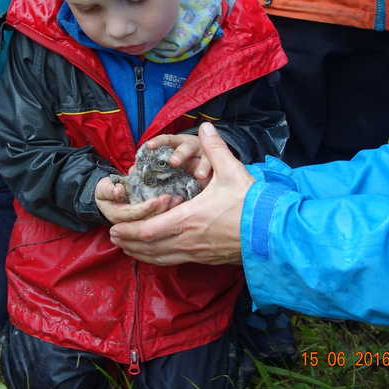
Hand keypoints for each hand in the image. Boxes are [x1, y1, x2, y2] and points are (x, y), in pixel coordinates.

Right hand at [95, 176, 178, 223]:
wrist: (110, 199)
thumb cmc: (108, 190)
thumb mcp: (105, 188)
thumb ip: (110, 189)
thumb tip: (118, 191)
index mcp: (117, 216)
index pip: (133, 215)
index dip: (145, 208)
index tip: (157, 199)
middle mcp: (127, 226)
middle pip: (146, 224)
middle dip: (160, 211)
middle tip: (171, 197)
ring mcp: (136, 230)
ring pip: (155, 228)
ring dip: (167, 213)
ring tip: (177, 199)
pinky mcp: (146, 229)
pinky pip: (160, 228)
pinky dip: (170, 219)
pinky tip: (178, 207)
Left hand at [109, 122, 253, 264]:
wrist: (275, 234)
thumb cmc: (252, 204)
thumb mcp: (232, 172)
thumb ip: (215, 149)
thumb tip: (206, 126)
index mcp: (188, 219)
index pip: (148, 230)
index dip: (129, 230)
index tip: (114, 227)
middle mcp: (187, 240)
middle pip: (148, 248)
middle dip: (128, 243)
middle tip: (113, 236)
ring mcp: (196, 253)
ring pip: (160, 258)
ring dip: (140, 253)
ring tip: (127, 248)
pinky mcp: (206, 259)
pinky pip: (174, 262)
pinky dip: (158, 259)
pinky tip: (155, 255)